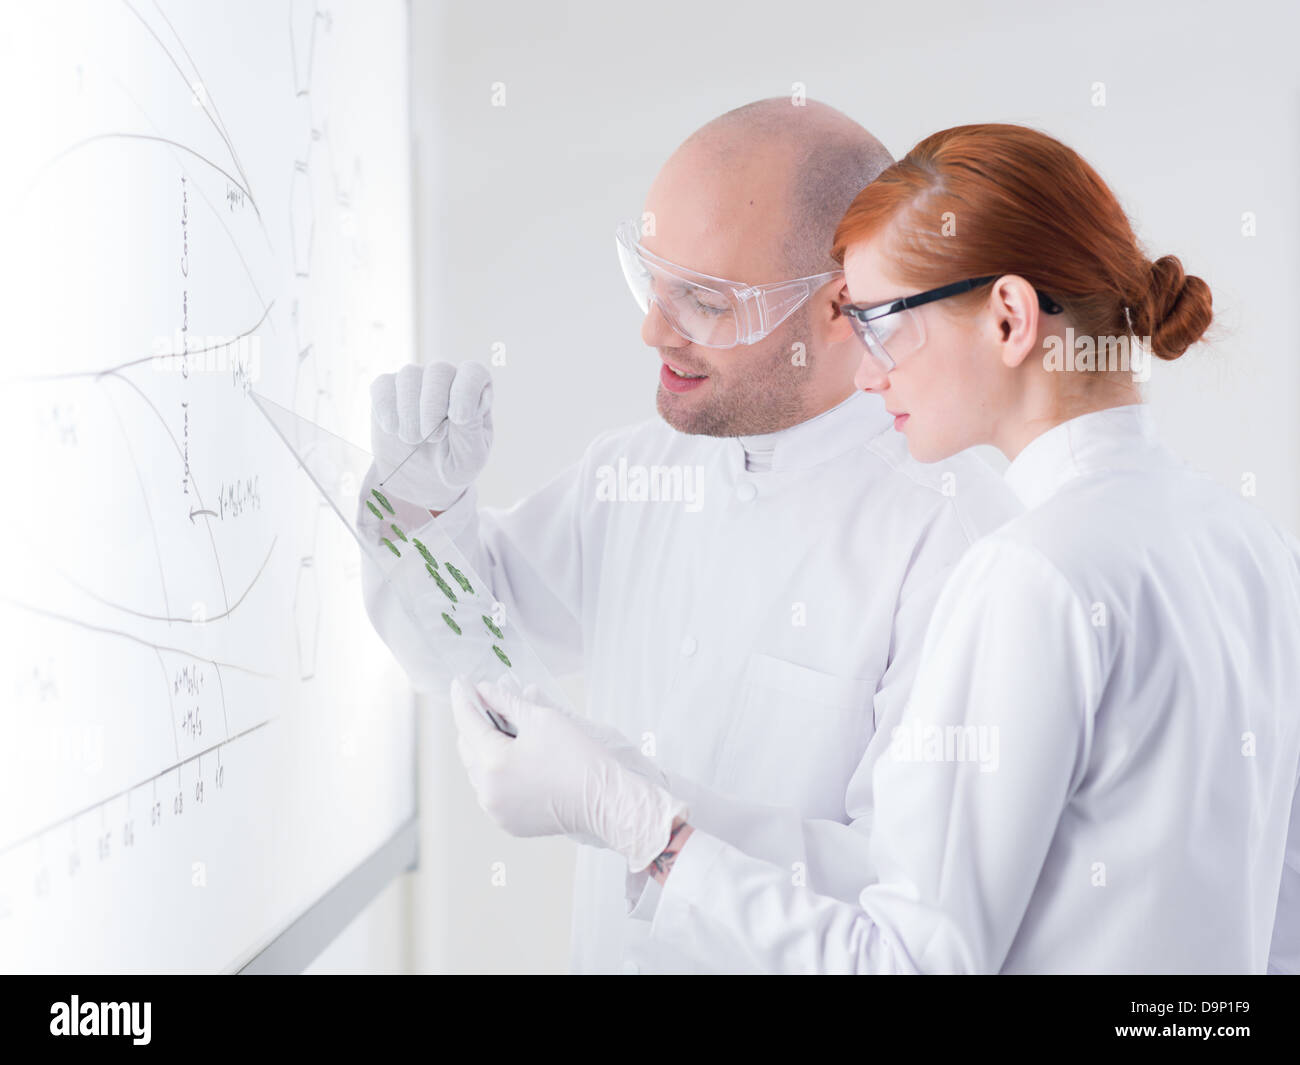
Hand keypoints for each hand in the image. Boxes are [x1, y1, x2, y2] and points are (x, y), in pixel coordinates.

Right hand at [369, 361, 492, 511]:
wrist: (419, 480)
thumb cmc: (453, 465)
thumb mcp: (470, 458)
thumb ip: (471, 432)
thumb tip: (462, 408)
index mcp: (474, 392)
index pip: (473, 371)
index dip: (466, 390)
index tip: (458, 419)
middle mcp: (446, 379)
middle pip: (439, 369)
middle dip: (433, 406)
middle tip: (433, 438)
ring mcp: (416, 382)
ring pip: (409, 374)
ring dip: (409, 411)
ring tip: (413, 439)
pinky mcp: (387, 391)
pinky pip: (383, 385)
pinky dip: (386, 409)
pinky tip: (392, 430)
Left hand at [449, 675, 688, 871]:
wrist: (604, 800)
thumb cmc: (578, 757)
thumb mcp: (541, 719)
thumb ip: (507, 702)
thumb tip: (486, 691)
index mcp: (492, 763)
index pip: (467, 722)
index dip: (463, 698)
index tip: (461, 682)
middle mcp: (487, 791)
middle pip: (468, 749)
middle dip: (473, 724)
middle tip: (483, 702)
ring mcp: (496, 810)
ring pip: (478, 772)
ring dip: (484, 750)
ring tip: (500, 730)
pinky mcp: (508, 822)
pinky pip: (492, 792)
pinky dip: (496, 774)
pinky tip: (512, 759)